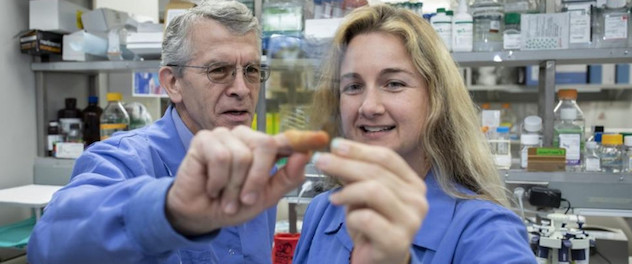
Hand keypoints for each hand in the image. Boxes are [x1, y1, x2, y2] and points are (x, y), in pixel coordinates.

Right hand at [166, 126, 322, 235]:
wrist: (201, 215)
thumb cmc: (233, 204)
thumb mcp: (266, 197)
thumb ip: (286, 178)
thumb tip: (305, 156)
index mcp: (263, 149)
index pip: (287, 140)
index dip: (303, 138)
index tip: (323, 138)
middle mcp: (245, 137)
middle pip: (265, 146)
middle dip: (257, 179)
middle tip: (245, 200)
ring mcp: (224, 135)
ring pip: (242, 156)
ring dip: (233, 186)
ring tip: (225, 196)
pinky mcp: (204, 140)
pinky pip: (221, 158)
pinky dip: (218, 181)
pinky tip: (212, 187)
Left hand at [312, 138, 427, 263]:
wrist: (379, 261)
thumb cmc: (372, 227)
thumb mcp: (364, 196)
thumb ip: (357, 175)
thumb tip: (337, 151)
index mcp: (413, 184)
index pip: (387, 158)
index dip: (359, 149)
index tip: (335, 145)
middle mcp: (418, 201)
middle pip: (377, 172)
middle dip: (344, 164)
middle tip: (321, 161)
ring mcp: (411, 222)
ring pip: (374, 190)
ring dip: (347, 192)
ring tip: (334, 198)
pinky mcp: (397, 241)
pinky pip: (367, 218)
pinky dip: (351, 217)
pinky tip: (348, 219)